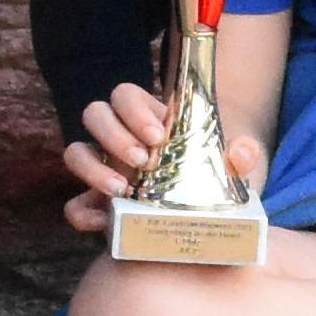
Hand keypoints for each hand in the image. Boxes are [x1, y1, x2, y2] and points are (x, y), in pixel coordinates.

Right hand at [59, 80, 267, 233]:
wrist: (209, 211)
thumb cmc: (218, 174)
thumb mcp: (233, 164)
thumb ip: (243, 154)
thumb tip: (242, 152)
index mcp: (149, 118)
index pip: (126, 95)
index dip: (135, 109)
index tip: (158, 135)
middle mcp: (120, 138)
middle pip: (94, 114)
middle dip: (114, 134)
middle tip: (143, 160)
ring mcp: (105, 170)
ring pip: (75, 151)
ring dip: (92, 168)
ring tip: (123, 190)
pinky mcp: (98, 206)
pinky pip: (73, 206)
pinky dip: (82, 212)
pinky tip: (105, 221)